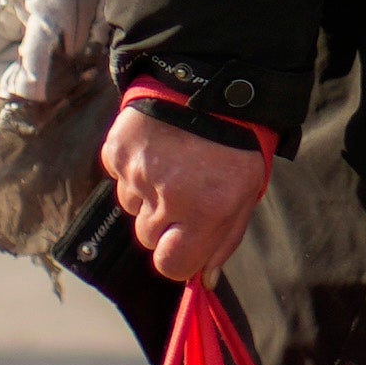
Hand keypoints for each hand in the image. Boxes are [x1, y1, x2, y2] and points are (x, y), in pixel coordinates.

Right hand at [100, 102, 271, 284]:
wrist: (212, 84)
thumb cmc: (236, 143)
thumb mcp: (247, 192)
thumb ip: (224, 240)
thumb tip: (203, 280)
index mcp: (206, 211)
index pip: (171, 265)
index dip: (178, 257)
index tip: (185, 242)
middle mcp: (169, 197)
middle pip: (148, 238)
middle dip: (164, 223)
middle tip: (185, 192)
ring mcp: (138, 175)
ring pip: (132, 209)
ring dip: (149, 196)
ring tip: (174, 165)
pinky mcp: (118, 153)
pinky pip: (119, 179)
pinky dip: (134, 170)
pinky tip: (158, 150)